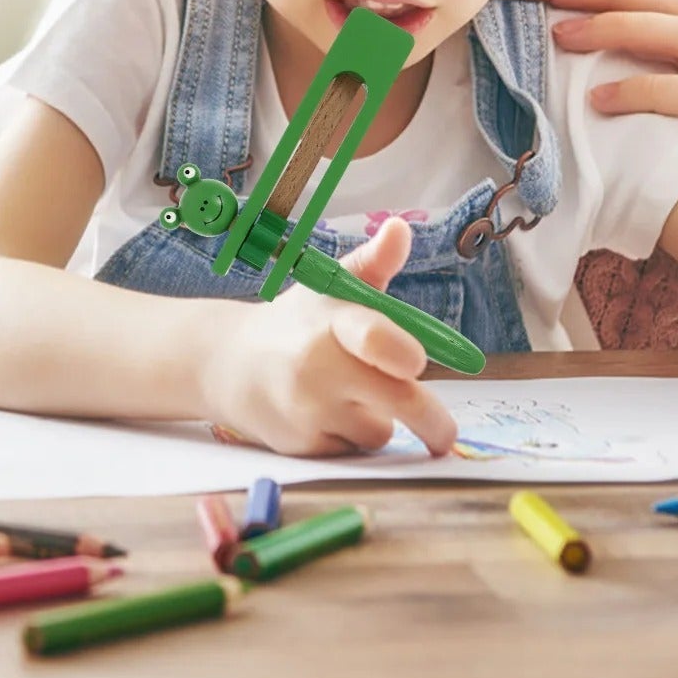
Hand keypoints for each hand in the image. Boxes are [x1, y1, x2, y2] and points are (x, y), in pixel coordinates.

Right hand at [201, 218, 458, 457]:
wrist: (230, 365)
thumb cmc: (298, 322)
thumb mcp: (331, 286)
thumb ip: (375, 261)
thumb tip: (400, 227)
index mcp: (333, 323)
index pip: (372, 337)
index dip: (402, 351)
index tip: (419, 363)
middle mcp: (319, 368)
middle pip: (396, 400)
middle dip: (431, 420)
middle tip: (447, 435)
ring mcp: (309, 411)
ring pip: (377, 430)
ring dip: (381, 419)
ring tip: (353, 393)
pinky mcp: (302, 447)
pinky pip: (352, 450)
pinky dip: (352, 437)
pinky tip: (329, 414)